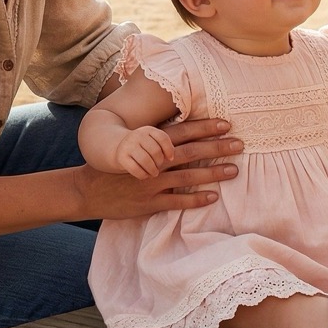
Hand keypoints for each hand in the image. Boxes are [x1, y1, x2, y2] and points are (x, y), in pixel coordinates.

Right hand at [75, 118, 242, 217]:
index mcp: (150, 145)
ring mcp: (151, 183)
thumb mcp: (132, 146)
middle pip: (191, 152)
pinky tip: (213, 196)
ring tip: (234, 170)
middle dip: (217, 148)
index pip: (183, 133)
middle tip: (240, 144)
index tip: (227, 124)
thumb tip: (182, 127)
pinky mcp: (148, 203)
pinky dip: (195, 199)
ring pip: (188, 176)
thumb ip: (155, 140)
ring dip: (213, 173)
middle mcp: (153, 162)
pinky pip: (177, 201)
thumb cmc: (113, 165)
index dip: (205, 128)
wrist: (87, 190)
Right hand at [113, 124, 175, 178]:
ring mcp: (128, 146)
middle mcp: (137, 135)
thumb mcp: (152, 140)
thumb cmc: (143, 147)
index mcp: (148, 130)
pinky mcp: (121, 157)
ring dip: (153, 170)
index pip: (162, 138)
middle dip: (159, 162)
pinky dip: (143, 175)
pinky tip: (145, 176)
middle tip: (159, 167)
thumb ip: (163, 146)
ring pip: (145, 160)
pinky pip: (135, 169)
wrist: (119, 147)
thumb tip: (171, 158)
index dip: (169, 150)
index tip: (170, 159)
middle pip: (155, 150)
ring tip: (154, 173)